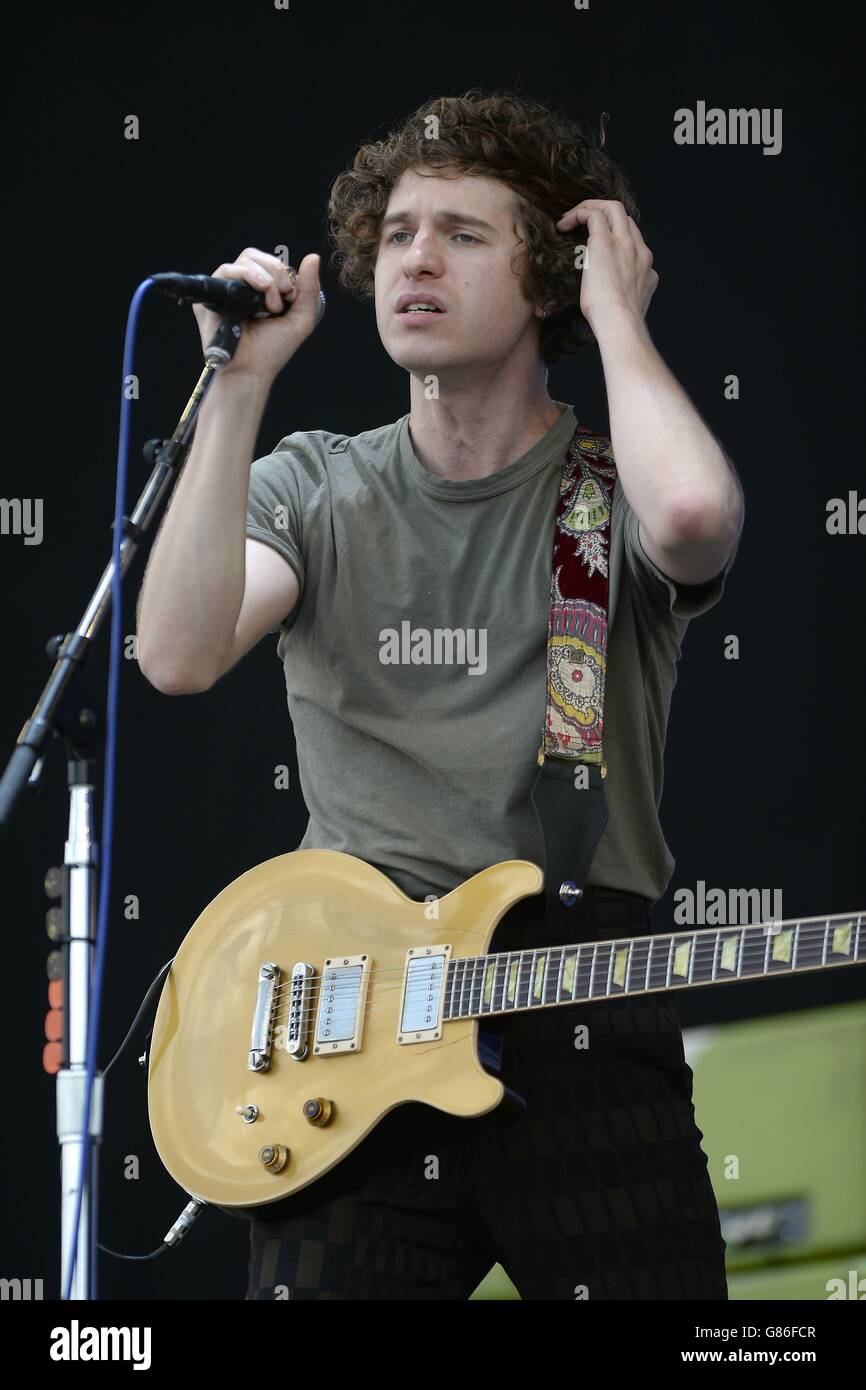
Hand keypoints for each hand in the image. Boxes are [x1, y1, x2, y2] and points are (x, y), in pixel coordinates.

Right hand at [192, 249, 321, 380]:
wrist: (252, 369)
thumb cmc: (273, 350)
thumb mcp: (300, 318)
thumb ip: (309, 288)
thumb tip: (313, 256)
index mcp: (260, 291)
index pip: (269, 262)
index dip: (282, 272)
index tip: (291, 295)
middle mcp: (241, 288)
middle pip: (255, 256)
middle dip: (275, 271)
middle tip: (284, 296)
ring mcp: (226, 291)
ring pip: (244, 261)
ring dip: (264, 278)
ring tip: (271, 305)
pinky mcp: (212, 298)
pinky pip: (226, 271)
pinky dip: (246, 277)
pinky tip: (257, 299)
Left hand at [555, 200, 657, 332]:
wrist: (621, 324)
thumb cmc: (617, 326)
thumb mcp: (625, 308)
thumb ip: (621, 297)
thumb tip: (605, 301)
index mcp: (645, 268)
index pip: (634, 240)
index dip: (615, 236)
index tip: (596, 246)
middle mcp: (639, 251)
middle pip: (626, 218)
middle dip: (605, 215)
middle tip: (583, 222)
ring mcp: (625, 244)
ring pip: (613, 208)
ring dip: (591, 208)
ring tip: (570, 218)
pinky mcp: (606, 243)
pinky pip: (594, 214)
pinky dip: (578, 213)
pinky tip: (563, 224)